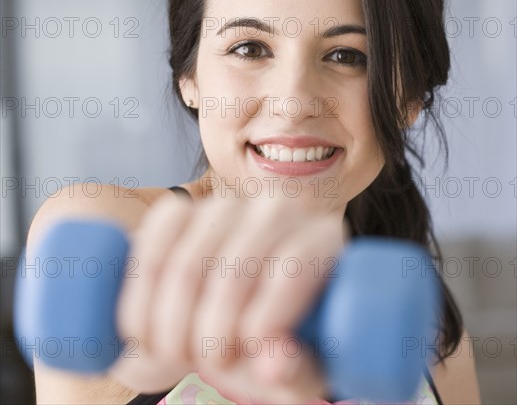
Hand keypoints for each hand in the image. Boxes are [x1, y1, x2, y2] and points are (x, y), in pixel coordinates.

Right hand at [109, 192, 346, 403]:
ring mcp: (224, 204)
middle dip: (208, 334)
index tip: (241, 357)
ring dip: (168, 323)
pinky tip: (142, 324)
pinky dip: (140, 292)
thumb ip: (293, 371)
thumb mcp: (291, 370)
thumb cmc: (268, 344)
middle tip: (203, 364)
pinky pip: (153, 243)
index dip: (266, 316)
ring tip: (172, 352)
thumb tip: (275, 364)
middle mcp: (276, 210)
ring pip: (187, 264)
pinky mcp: (179, 208)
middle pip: (236, 269)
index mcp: (321, 240)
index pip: (294, 268)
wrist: (217, 320)